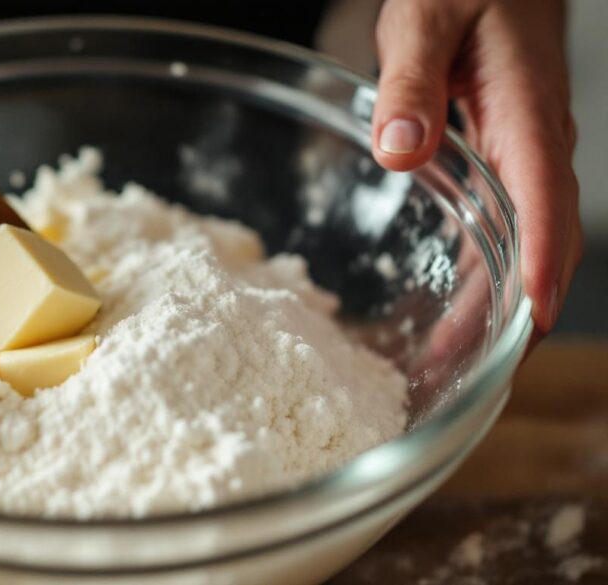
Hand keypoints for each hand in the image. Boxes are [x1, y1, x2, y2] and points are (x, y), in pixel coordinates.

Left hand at [372, 0, 581, 337]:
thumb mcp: (424, 21)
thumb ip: (411, 83)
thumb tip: (400, 152)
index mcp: (527, 110)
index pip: (545, 196)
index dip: (541, 259)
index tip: (530, 317)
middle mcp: (536, 140)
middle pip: (543, 235)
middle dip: (521, 303)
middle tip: (484, 366)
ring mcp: (524, 150)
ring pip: (524, 238)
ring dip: (499, 296)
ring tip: (456, 352)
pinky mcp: (504, 155)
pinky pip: (504, 221)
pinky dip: (483, 266)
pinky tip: (453, 297)